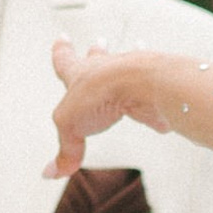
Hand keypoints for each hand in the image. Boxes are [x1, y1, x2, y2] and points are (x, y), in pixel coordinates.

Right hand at [48, 39, 150, 179]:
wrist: (142, 85)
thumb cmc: (103, 93)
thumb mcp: (70, 126)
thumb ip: (65, 150)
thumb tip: (52, 172)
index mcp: (80, 74)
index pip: (65, 60)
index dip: (61, 52)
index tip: (61, 39)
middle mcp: (106, 70)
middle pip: (98, 58)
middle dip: (96, 51)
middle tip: (99, 42)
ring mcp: (131, 77)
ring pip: (128, 70)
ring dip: (129, 65)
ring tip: (136, 54)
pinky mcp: (152, 93)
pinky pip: (153, 101)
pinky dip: (155, 111)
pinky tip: (159, 124)